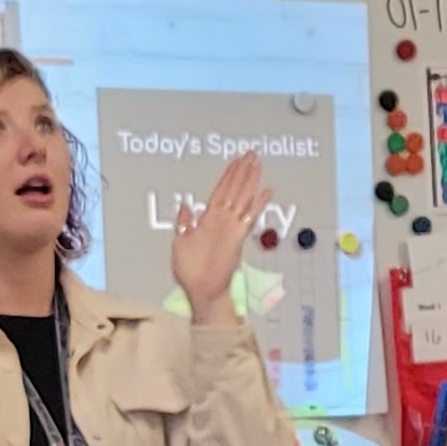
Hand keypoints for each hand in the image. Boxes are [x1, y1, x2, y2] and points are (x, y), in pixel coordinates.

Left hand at [168, 154, 269, 314]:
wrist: (201, 291)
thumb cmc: (191, 272)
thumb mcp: (179, 241)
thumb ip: (184, 222)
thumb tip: (185, 206)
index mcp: (207, 221)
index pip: (220, 191)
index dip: (227, 176)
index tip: (235, 162)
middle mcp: (221, 221)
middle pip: (234, 190)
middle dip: (242, 171)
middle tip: (251, 154)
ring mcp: (230, 228)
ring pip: (242, 197)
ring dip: (250, 180)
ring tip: (258, 163)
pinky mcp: (237, 237)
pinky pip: (249, 216)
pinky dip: (258, 203)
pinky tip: (267, 191)